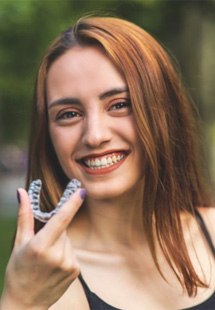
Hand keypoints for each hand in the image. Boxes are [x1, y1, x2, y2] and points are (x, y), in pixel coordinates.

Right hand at [0, 187, 85, 308]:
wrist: (25, 303)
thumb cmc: (18, 270)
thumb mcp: (19, 242)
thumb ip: (24, 215)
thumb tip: (22, 192)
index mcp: (40, 246)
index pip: (61, 219)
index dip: (72, 203)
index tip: (82, 191)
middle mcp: (57, 256)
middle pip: (63, 229)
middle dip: (55, 231)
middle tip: (42, 244)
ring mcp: (68, 264)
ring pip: (68, 240)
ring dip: (60, 243)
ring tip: (47, 258)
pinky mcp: (76, 271)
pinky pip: (72, 252)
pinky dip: (65, 253)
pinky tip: (54, 265)